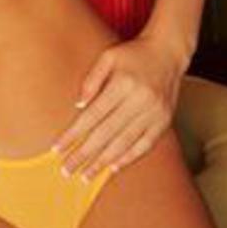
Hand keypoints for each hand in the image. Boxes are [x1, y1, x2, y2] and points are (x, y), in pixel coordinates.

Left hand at [52, 33, 186, 179]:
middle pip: (106, 133)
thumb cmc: (133, 54)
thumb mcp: (109, 56)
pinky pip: (144, 145)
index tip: (58, 149)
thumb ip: (92, 79)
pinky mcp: (164, 121)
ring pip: (124, 143)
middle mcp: (140, 100)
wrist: (168, 52)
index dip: (74, 134)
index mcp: (124, 83)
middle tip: (67, 170)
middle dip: (84, 154)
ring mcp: (154, 113)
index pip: (93, 115)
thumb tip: (78, 106)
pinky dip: (128, 158)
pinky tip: (112, 168)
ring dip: (103, 162)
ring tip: (86, 175)